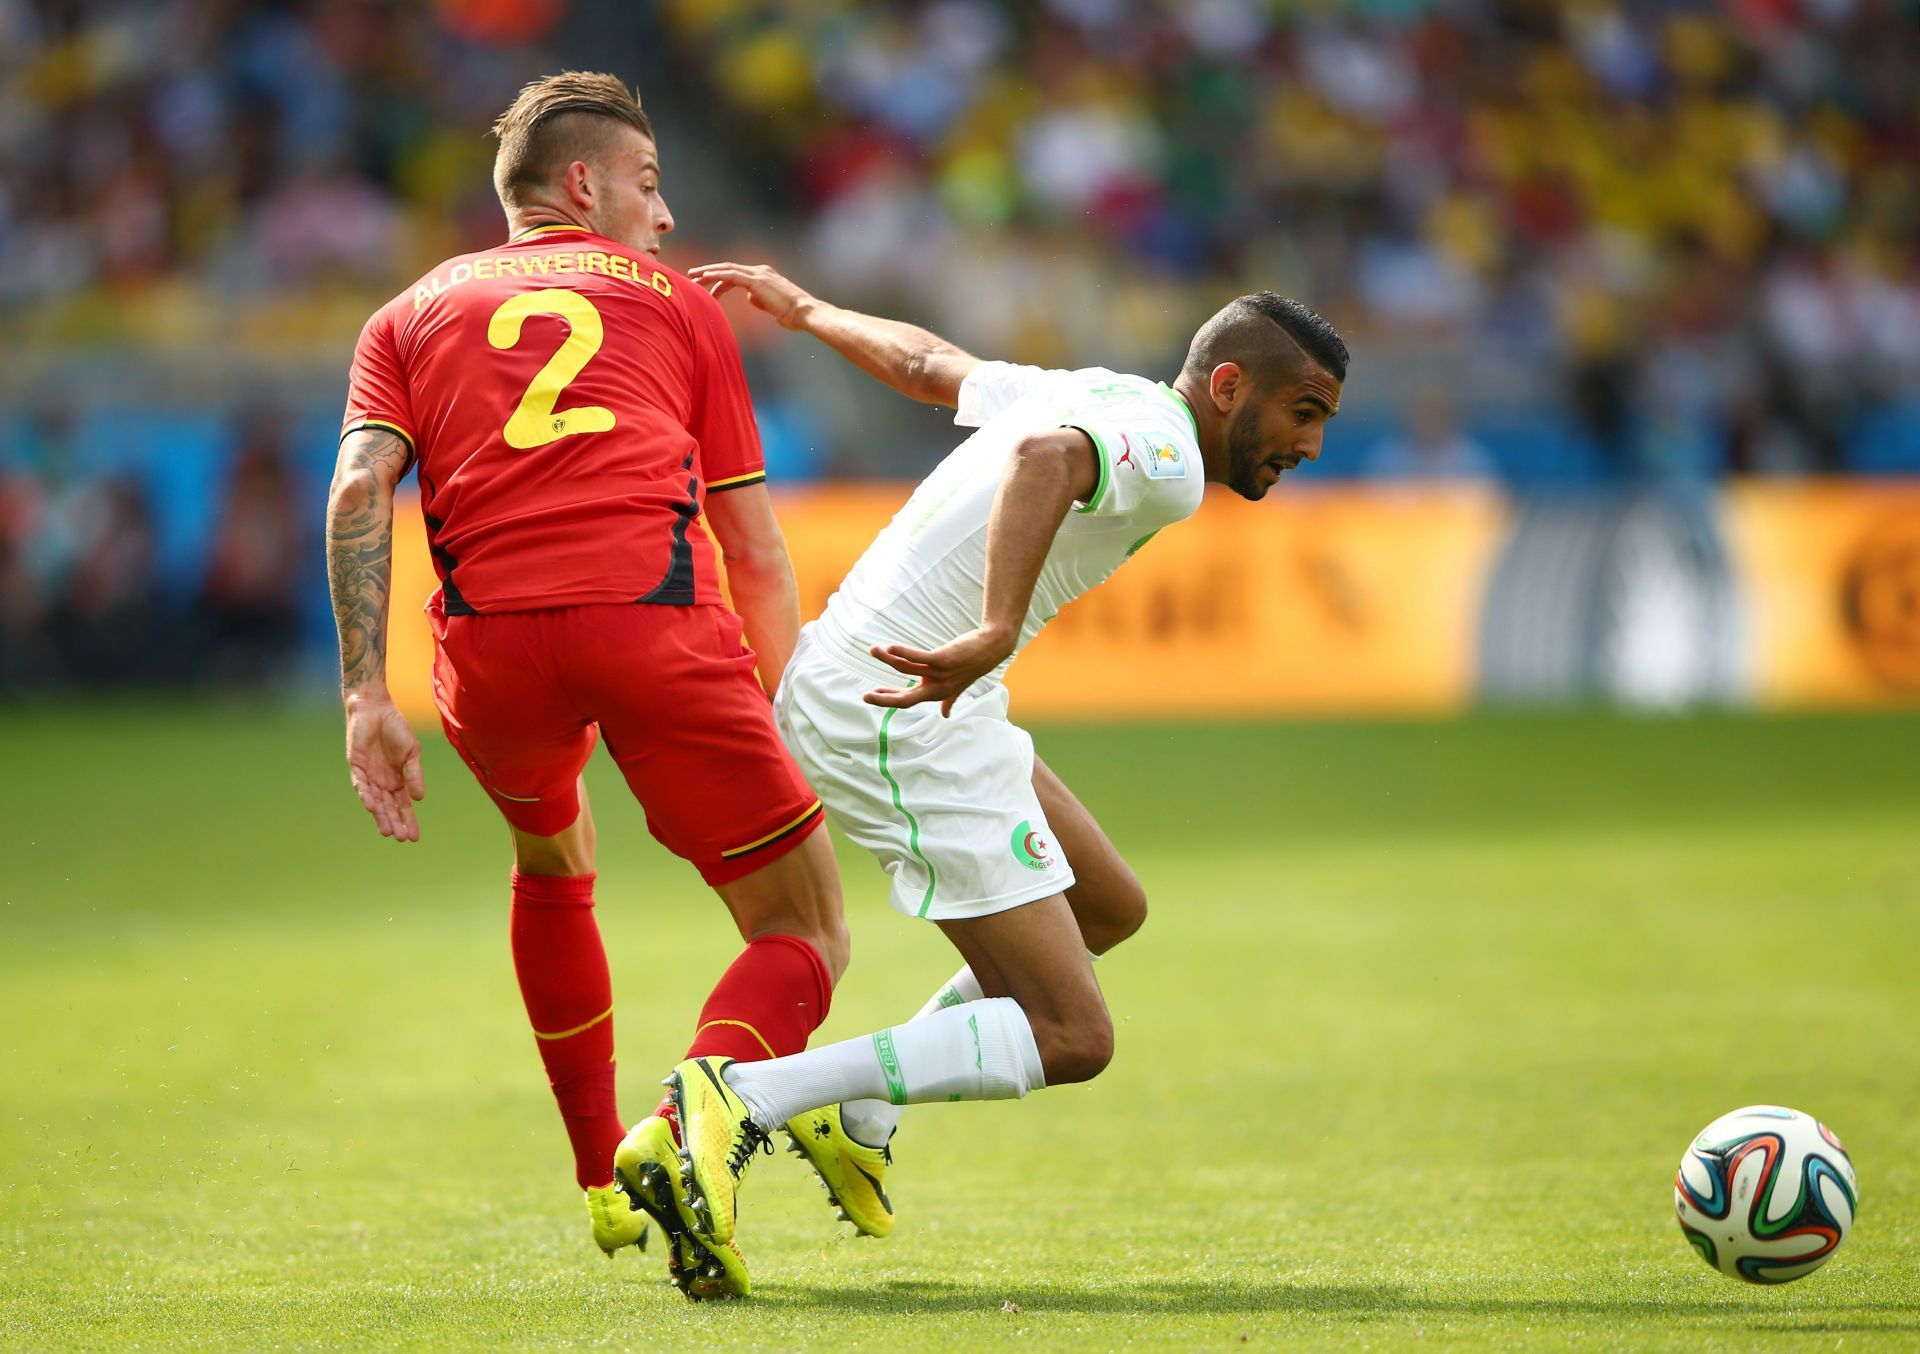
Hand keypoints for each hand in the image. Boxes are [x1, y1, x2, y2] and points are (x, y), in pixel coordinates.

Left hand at [343, 693, 425, 841]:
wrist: (376, 708)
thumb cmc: (396, 728)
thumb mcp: (412, 753)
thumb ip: (414, 775)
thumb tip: (420, 798)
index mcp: (398, 779)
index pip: (403, 805)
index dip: (408, 820)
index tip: (414, 837)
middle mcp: (382, 781)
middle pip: (389, 808)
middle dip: (395, 823)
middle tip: (401, 838)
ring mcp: (369, 775)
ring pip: (375, 801)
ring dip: (380, 815)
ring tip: (387, 830)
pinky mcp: (356, 766)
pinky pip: (361, 784)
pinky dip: (366, 795)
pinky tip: (372, 806)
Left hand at [687, 261, 813, 328]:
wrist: (805, 313)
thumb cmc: (793, 315)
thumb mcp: (772, 308)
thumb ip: (760, 301)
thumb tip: (750, 298)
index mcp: (764, 276)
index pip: (736, 275)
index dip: (719, 279)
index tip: (705, 286)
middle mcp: (760, 271)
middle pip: (729, 268)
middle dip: (709, 272)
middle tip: (692, 276)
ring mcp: (758, 274)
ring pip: (727, 269)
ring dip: (708, 272)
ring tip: (693, 276)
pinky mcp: (757, 280)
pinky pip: (732, 275)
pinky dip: (717, 274)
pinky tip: (705, 276)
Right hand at [864, 626, 1015, 716]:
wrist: (990, 649)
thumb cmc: (971, 666)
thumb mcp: (958, 687)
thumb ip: (949, 701)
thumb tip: (946, 715)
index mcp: (937, 694)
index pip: (907, 700)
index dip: (889, 698)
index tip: (872, 693)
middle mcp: (937, 687)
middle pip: (905, 699)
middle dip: (883, 699)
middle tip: (864, 696)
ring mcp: (940, 674)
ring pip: (906, 669)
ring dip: (886, 659)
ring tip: (873, 650)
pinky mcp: (942, 659)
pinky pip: (918, 657)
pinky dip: (903, 652)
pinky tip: (890, 647)